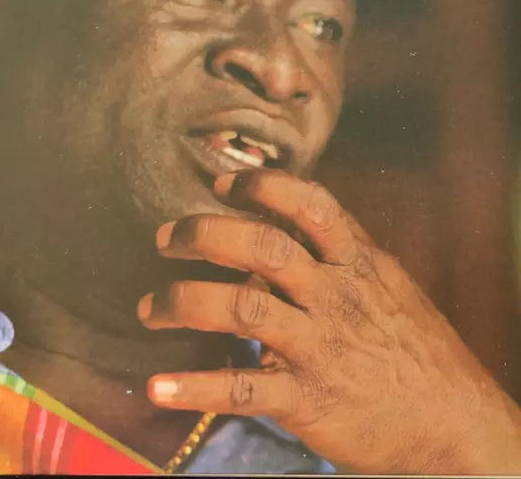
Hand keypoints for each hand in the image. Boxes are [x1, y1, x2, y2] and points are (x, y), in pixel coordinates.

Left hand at [138, 170, 520, 473]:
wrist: (456, 422)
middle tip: (166, 237)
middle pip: (264, 249)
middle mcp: (336, 297)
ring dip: (184, 303)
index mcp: (358, 264)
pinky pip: (244, 389)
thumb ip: (339, 252)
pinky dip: (196, 386)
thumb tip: (287, 220)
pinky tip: (158, 387)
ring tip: (150, 309)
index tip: (222, 183)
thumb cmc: (413, 346)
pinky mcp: (309, 400)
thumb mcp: (386, 285)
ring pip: (244, 311)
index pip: (310, 206)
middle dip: (206, 235)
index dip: (263, 187)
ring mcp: (322, 347)